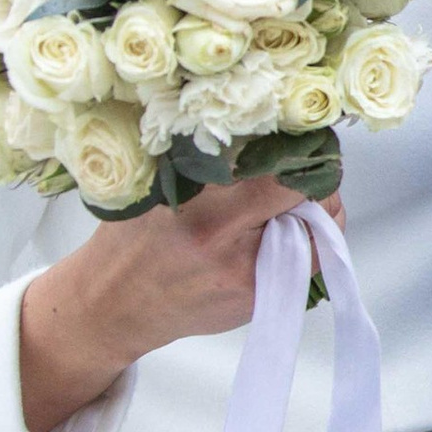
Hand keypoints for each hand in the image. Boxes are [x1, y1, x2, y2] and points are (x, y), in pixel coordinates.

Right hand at [18, 176, 340, 431]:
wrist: (113, 305)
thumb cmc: (132, 240)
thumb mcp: (159, 186)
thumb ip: (210, 163)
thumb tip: (265, 127)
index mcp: (204, 212)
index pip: (285, 177)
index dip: (305, 156)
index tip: (305, 144)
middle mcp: (230, 249)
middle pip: (313, 205)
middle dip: (318, 184)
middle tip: (306, 172)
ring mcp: (248, 280)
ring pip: (318, 236)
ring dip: (313, 215)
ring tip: (286, 206)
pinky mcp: (256, 301)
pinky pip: (305, 265)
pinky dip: (303, 245)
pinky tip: (277, 235)